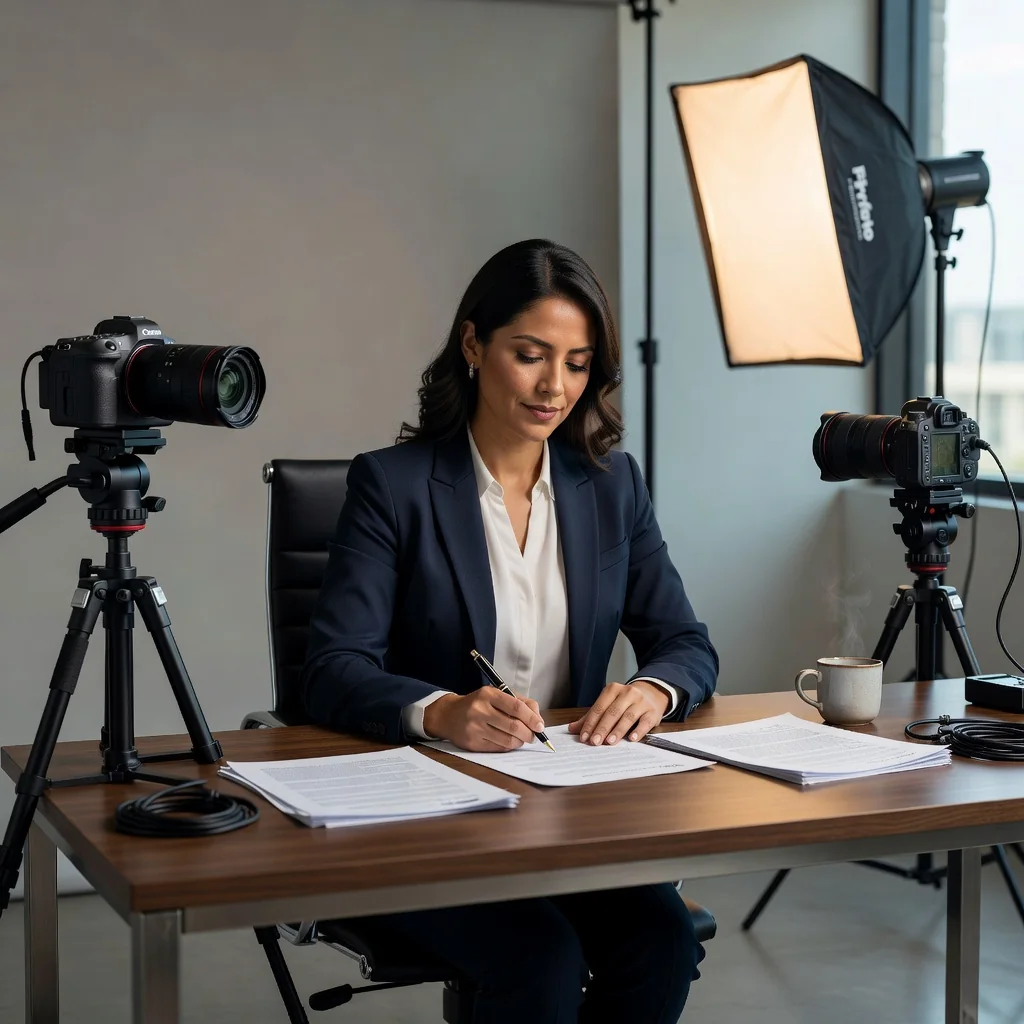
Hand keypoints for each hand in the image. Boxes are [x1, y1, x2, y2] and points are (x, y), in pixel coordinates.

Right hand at [423, 687, 544, 751]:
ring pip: (507, 740)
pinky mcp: (472, 743)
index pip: (516, 707)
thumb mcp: (496, 694)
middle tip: (533, 736)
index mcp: (488, 694)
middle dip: (529, 733)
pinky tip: (509, 742)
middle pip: (513, 726)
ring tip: (522, 739)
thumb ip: (520, 702)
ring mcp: (474, 728)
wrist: (448, 715)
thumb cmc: (479, 704)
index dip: (531, 718)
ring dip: (520, 742)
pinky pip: (498, 748)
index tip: (540, 726)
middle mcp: (479, 710)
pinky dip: (508, 747)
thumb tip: (538, 720)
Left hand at [568, 681, 668, 745]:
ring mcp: (641, 702)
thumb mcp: (608, 705)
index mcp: (612, 690)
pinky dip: (638, 730)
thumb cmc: (625, 702)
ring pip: (627, 716)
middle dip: (602, 728)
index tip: (584, 737)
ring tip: (609, 741)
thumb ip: (591, 717)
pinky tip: (632, 738)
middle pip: (612, 712)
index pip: (598, 708)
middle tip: (594, 742)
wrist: (651, 694)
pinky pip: (645, 721)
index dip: (590, 723)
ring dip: (618, 730)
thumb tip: (572, 729)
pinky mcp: (652, 712)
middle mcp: (627, 693)